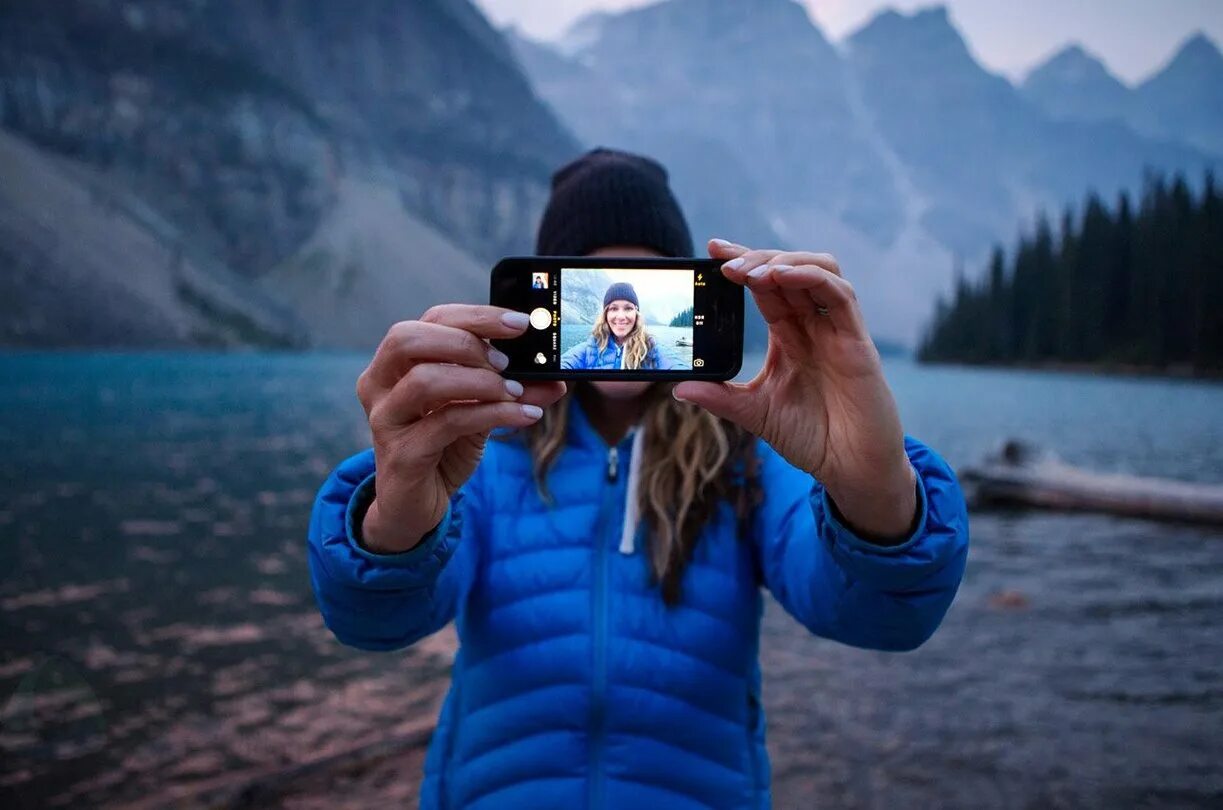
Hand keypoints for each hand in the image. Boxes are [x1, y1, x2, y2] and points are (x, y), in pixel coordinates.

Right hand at [355, 305, 565, 552]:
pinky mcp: (401, 454)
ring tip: (515, 391)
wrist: (414, 505)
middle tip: (506, 361)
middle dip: (466, 342)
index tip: (520, 324)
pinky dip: (493, 414)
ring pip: (424, 380)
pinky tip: (524, 416)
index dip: (477, 317)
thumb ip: (511, 392)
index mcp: (396, 363)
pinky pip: (447, 423)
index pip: (432, 320)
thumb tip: (556, 380)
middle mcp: (379, 385)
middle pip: (409, 338)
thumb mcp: (479, 412)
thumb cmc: (443, 448)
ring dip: (479, 381)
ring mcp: (386, 419)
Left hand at [674, 239, 915, 539]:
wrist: (850, 470)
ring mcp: (837, 331)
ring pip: (818, 270)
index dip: (742, 264)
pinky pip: (840, 295)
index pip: (765, 288)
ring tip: (750, 271)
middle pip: (789, 270)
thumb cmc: (813, 438)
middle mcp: (814, 327)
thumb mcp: (755, 414)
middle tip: (723, 259)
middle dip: (756, 257)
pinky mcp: (857, 342)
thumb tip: (679, 387)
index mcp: (790, 337)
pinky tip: (782, 276)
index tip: (712, 251)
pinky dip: (812, 277)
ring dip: (783, 261)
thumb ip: (720, 398)